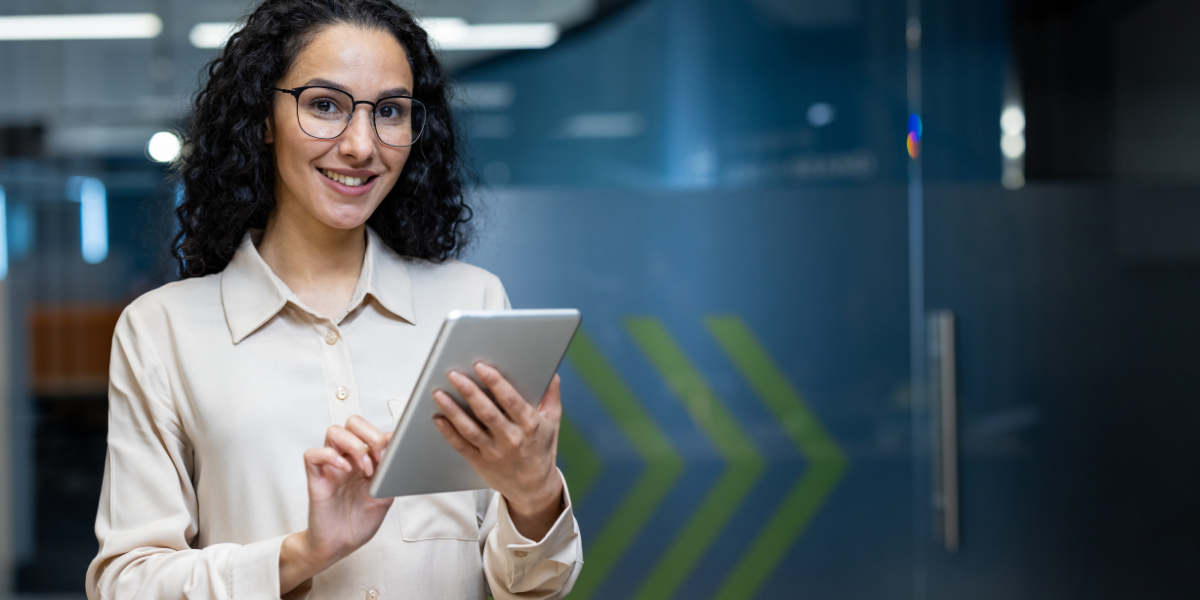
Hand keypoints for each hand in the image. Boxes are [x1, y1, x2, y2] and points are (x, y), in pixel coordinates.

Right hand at [279, 416, 393, 593]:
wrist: (340, 544)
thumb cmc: (360, 521)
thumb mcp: (384, 496)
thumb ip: (390, 473)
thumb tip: (399, 453)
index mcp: (365, 459)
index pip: (372, 430)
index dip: (385, 436)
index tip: (394, 453)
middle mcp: (348, 458)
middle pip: (353, 422)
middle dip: (369, 434)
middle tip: (379, 457)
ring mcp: (331, 466)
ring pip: (334, 432)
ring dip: (353, 445)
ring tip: (364, 468)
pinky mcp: (316, 478)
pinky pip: (312, 454)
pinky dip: (329, 456)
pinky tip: (344, 469)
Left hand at [433, 363, 563, 539]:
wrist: (535, 489)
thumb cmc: (541, 450)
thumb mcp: (553, 421)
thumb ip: (551, 394)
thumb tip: (552, 370)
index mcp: (529, 425)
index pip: (511, 400)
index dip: (495, 382)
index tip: (481, 366)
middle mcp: (511, 438)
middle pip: (486, 412)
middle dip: (469, 391)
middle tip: (454, 375)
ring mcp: (494, 452)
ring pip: (470, 428)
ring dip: (452, 410)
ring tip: (439, 393)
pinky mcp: (480, 462)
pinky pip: (461, 445)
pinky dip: (448, 432)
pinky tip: (438, 418)